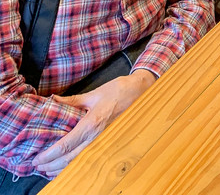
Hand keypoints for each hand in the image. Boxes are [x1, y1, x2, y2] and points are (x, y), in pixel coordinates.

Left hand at [33, 70, 155, 176]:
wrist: (142, 92)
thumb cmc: (119, 90)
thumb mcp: (94, 93)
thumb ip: (72, 101)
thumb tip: (53, 100)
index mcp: (92, 123)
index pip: (66, 145)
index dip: (50, 154)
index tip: (37, 158)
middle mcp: (98, 137)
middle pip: (70, 159)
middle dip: (52, 165)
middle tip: (38, 166)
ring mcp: (105, 142)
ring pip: (80, 163)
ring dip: (62, 169)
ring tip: (48, 169)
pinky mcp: (109, 142)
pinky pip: (89, 159)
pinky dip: (75, 165)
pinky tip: (67, 166)